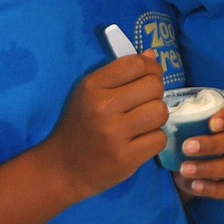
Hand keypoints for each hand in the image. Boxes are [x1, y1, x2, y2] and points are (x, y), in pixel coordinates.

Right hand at [45, 53, 168, 199]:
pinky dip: (154, 139)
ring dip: (156, 117)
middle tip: (143, 103)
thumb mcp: (90, 93)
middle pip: (154, 86)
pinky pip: (160, 138)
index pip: (136, 64)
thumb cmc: (80, 125)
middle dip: (154, 93)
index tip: (148, 78)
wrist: (63, 168)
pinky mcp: (126, 158)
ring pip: (160, 112)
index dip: (150, 68)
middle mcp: (103, 107)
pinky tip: (140, 140)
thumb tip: (152, 55)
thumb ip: (120, 73)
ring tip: (143, 122)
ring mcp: (115, 134)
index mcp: (92, 86)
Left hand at [174, 97, 223, 200]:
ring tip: (184, 169)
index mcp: (223, 119)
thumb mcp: (175, 124)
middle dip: (212, 144)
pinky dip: (211, 188)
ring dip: (208, 167)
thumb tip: (160, 111)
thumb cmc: (177, 138)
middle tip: (186, 147)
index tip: (213, 123)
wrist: (174, 167)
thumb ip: (175, 115)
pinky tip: (194, 185)